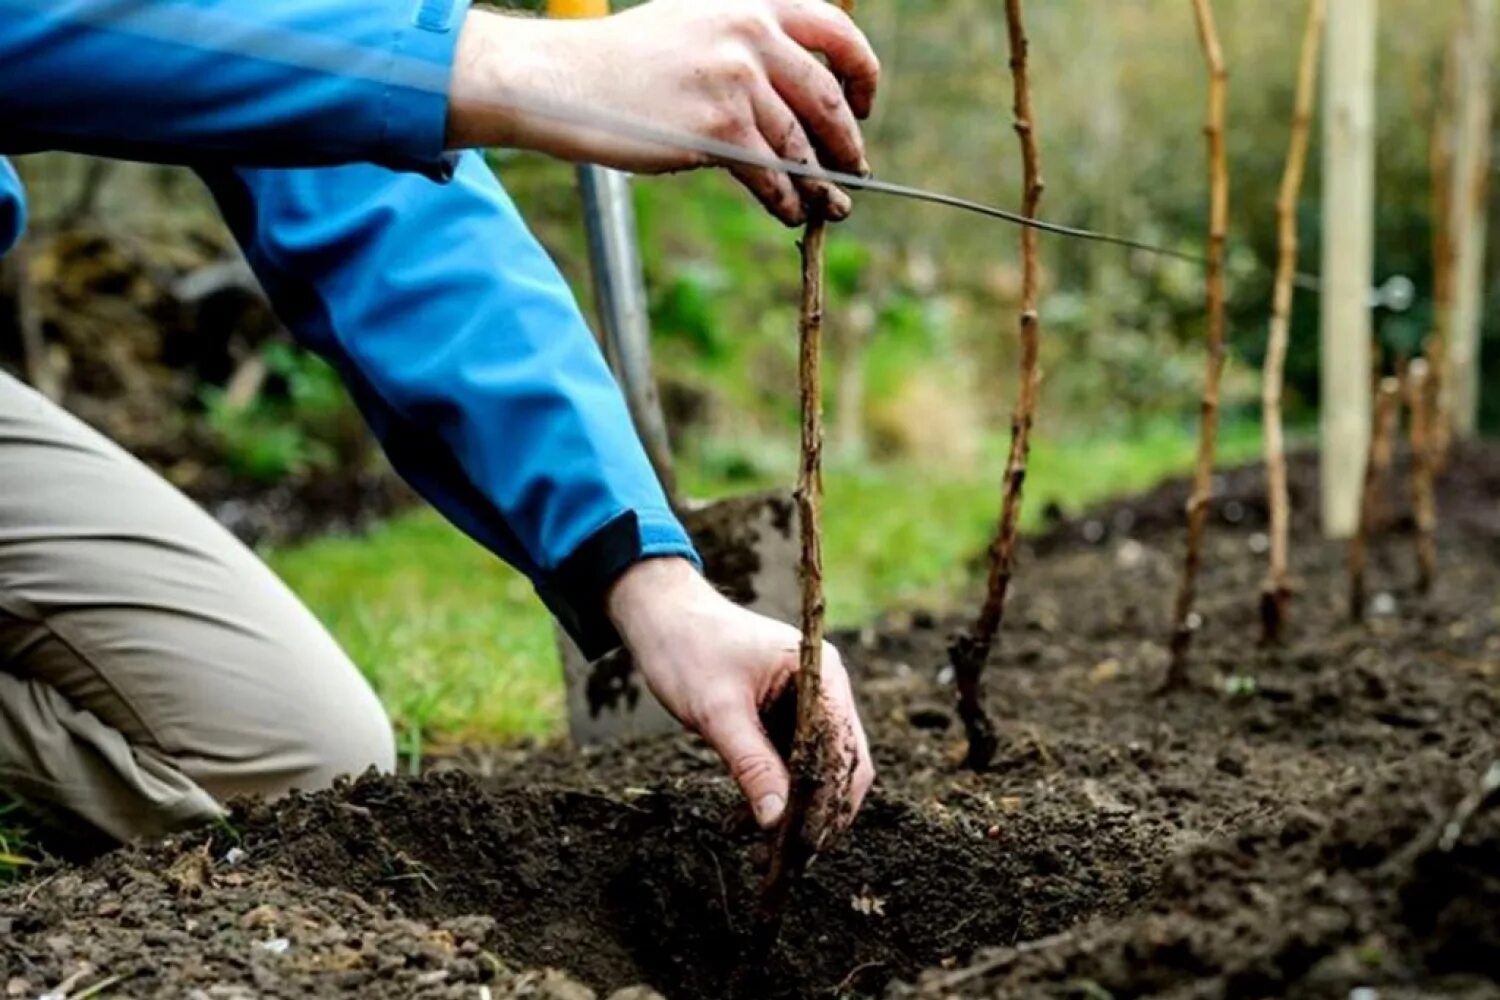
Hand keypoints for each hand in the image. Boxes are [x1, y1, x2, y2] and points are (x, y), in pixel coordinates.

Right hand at [448, 0, 879, 225]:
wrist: (567, 81)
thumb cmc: (627, 61)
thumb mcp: (696, 22)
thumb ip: (748, 41)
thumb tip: (802, 96)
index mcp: (753, 1)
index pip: (836, 32)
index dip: (862, 72)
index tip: (865, 103)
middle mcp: (750, 33)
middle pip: (826, 96)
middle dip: (848, 140)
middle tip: (855, 168)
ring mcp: (736, 79)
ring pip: (800, 143)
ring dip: (821, 182)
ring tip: (828, 205)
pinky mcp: (719, 127)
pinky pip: (772, 173)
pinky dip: (786, 199)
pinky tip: (789, 212)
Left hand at [607, 558, 874, 841]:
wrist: (660, 616)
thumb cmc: (688, 649)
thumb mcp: (717, 711)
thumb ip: (751, 765)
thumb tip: (777, 822)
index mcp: (820, 673)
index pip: (844, 748)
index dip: (830, 800)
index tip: (805, 843)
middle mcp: (825, 687)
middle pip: (842, 762)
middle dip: (819, 811)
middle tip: (790, 858)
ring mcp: (808, 701)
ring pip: (819, 768)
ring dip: (796, 807)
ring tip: (766, 850)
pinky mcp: (785, 714)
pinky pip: (793, 762)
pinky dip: (778, 791)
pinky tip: (749, 820)